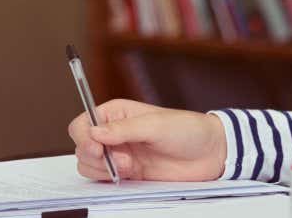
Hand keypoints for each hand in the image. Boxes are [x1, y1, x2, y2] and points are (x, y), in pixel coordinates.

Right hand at [67, 99, 226, 181]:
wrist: (209, 153)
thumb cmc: (188, 130)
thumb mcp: (156, 125)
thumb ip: (124, 130)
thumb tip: (94, 132)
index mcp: (117, 113)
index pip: (82, 123)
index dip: (83, 137)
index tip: (96, 148)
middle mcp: (114, 133)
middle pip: (82, 147)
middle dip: (96, 157)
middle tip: (122, 160)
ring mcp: (119, 153)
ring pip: (88, 164)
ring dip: (104, 169)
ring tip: (130, 166)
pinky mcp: (126, 171)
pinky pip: (102, 178)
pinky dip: (109, 179)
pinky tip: (131, 173)